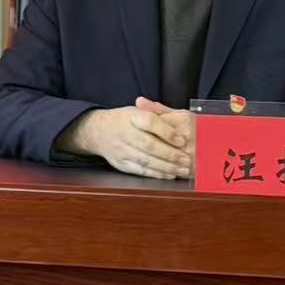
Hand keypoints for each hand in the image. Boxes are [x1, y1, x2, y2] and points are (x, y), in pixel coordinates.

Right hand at [67, 104, 193, 179]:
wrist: (97, 131)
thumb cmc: (123, 120)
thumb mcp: (137, 110)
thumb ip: (157, 111)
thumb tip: (178, 116)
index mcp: (131, 116)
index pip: (150, 122)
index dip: (167, 132)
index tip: (182, 140)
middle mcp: (124, 133)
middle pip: (149, 144)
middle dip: (170, 154)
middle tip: (186, 159)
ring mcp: (121, 150)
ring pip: (146, 160)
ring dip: (166, 167)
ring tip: (182, 170)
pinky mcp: (121, 163)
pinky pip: (140, 171)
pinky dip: (156, 174)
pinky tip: (169, 175)